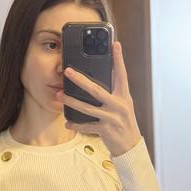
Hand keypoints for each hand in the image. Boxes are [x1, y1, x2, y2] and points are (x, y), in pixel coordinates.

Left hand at [55, 41, 141, 156]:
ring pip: (87, 108)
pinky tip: (67, 122)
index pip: (121, 74)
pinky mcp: (105, 130)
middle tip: (67, 71)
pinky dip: (76, 124)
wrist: (130, 146)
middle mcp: (118, 105)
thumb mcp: (123, 105)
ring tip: (59, 95)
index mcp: (124, 96)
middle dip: (80, 80)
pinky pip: (87, 126)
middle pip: (96, 90)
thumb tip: (98, 78)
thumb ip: (113, 92)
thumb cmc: (124, 122)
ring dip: (71, 101)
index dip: (119, 59)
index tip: (115, 44)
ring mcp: (111, 118)